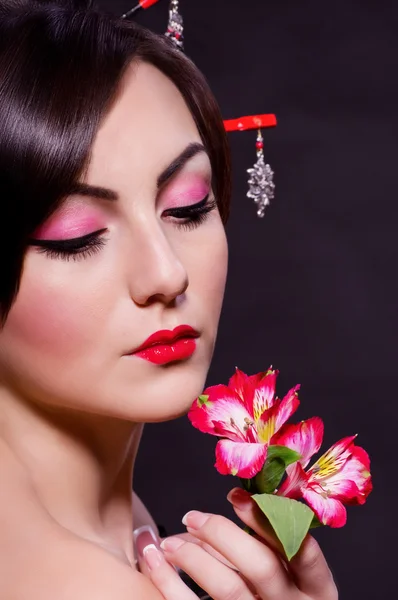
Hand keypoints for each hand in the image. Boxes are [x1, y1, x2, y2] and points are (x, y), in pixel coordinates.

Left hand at [136, 488, 337, 599]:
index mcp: (316, 589)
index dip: (268, 520)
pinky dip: (168, 581)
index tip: (235, 496)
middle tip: (193, 516)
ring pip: (227, 589)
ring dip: (193, 557)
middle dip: (223, 534)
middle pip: (261, 566)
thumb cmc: (276, 598)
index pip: (302, 550)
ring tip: (169, 541)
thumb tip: (237, 498)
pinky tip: (155, 561)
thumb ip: (272, 543)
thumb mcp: (290, 574)